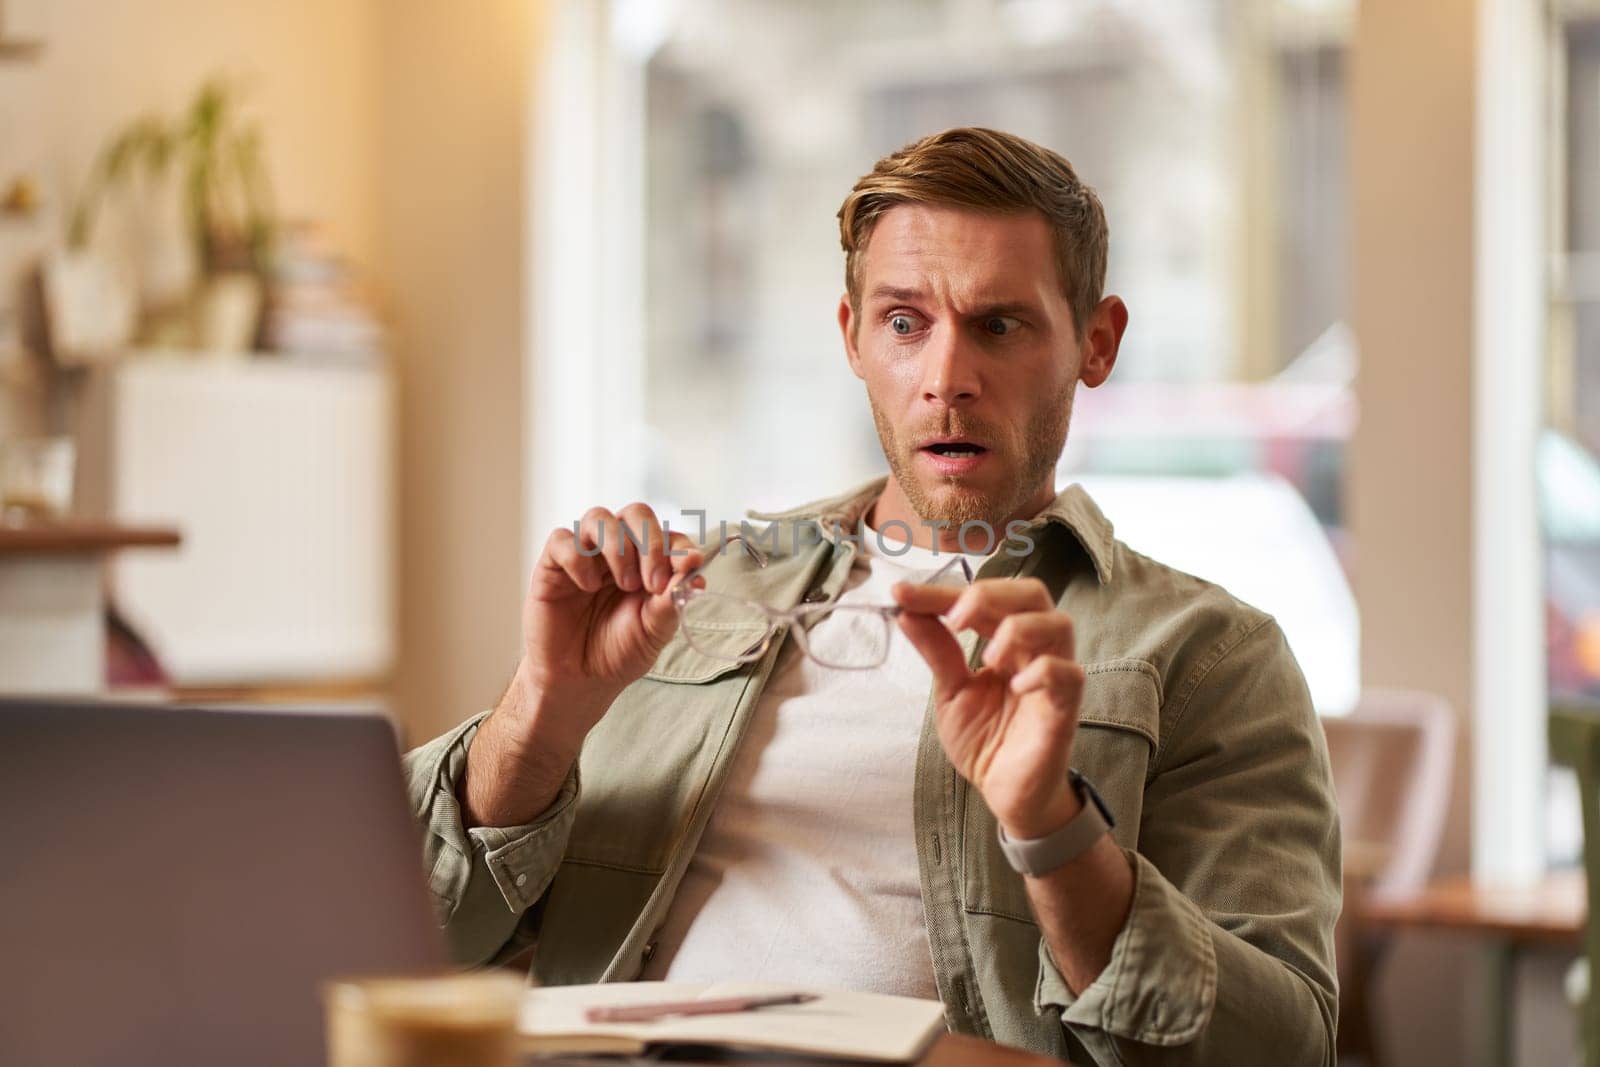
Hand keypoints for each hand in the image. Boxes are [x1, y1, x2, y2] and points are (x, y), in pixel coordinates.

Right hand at [519, 503, 703, 738]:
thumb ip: (672, 600)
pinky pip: (562, 540)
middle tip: (653, 582)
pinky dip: (578, 559)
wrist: (578, 680)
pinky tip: (587, 587)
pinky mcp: (553, 565)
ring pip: (599, 518)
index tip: (686, 572)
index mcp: (648, 564)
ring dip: (617, 546)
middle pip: (636, 514)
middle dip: (650, 542)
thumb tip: (694, 569)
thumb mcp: (654, 631)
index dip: (680, 548)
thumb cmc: (618, 652)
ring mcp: (585, 556)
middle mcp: (617, 552)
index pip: (668, 535)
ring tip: (624, 584)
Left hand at [892, 577, 1083, 838]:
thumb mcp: (950, 691)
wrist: (1004, 793)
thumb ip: (936, 650)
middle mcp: (1034, 650)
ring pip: (1058, 624)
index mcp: (1006, 639)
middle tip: (954, 617)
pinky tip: (1016, 685)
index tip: (901, 593)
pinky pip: (1068, 674)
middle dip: (990, 594)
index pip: (983, 598)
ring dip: (1017, 628)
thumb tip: (906, 610)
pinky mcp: (1065, 709)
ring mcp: (1053, 677)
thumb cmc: (985, 739)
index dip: (941, 592)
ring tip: (987, 657)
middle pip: (1032, 592)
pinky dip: (1042, 671)